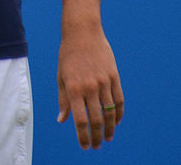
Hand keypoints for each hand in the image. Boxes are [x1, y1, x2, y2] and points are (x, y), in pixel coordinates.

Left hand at [56, 24, 123, 148]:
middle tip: (96, 146)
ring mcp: (103, 83)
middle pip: (96, 120)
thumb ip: (63, 100)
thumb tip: (62, 121)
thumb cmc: (68, 56)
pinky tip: (115, 122)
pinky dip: (118, 114)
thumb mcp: (61, 77)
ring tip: (107, 138)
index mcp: (74, 89)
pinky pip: (119, 101)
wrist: (83, 33)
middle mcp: (89, 88)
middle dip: (96, 137)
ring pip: (110, 113)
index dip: (83, 137)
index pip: (80, 120)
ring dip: (109, 129)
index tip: (84, 146)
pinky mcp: (114, 77)